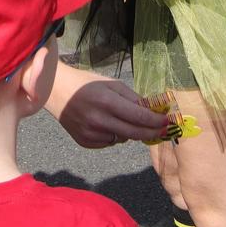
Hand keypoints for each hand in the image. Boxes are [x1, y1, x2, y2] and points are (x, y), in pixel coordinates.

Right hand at [53, 68, 174, 147]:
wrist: (56, 91)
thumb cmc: (86, 83)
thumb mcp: (111, 84)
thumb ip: (133, 98)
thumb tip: (153, 110)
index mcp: (106, 102)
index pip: (139, 117)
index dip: (156, 121)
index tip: (168, 122)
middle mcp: (98, 120)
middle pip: (135, 133)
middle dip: (152, 132)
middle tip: (163, 129)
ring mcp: (90, 134)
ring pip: (122, 139)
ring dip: (130, 132)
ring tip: (122, 118)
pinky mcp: (85, 142)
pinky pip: (109, 143)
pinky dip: (114, 135)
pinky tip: (106, 124)